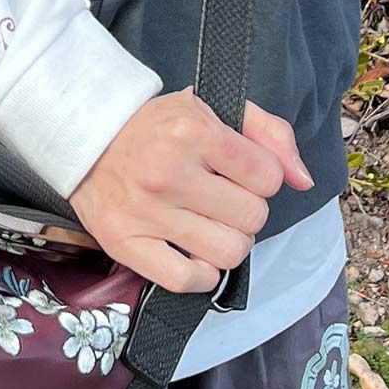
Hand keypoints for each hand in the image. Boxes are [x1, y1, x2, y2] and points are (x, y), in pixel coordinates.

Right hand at [69, 87, 315, 292]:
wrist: (84, 138)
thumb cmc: (154, 125)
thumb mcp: (210, 108)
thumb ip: (268, 133)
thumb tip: (303, 180)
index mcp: (193, 131)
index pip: (268, 177)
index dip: (260, 177)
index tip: (236, 171)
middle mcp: (169, 172)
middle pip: (253, 218)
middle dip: (245, 210)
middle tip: (220, 198)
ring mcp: (146, 211)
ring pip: (229, 252)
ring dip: (228, 242)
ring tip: (208, 224)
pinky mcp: (126, 243)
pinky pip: (187, 280)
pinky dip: (201, 273)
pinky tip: (193, 251)